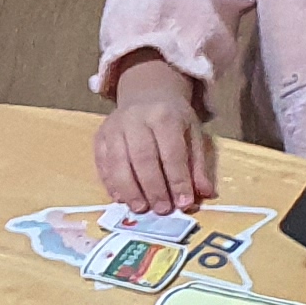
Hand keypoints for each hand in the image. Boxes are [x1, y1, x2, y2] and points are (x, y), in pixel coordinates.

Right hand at [95, 55, 213, 214]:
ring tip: (140, 208)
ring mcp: (114, 127)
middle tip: (162, 209)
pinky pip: (102, 163)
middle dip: (153, 187)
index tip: (184, 203)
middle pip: (143, 158)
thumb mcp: (193, 135)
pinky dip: (110, 183)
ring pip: (118, 162)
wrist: (146, 94)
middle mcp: (136, 119)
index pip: (172, 152)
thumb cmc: (173, 120)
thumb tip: (205, 194)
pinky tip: (120, 198)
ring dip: (129, 189)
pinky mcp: (100, 137)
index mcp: (164, 116)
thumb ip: (197, 165)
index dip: (178, 180)